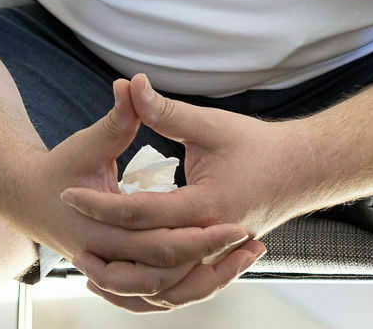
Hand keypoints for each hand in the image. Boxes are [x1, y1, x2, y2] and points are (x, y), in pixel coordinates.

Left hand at [59, 74, 306, 311]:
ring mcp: (218, 256)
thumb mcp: (210, 124)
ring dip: (127, 281)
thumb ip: (166, 111)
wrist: (303, 170)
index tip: (69, 193)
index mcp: (206, 206)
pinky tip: (129, 277)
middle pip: (148, 260)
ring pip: (166, 285)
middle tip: (70, 239)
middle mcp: (211, 239)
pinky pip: (182, 285)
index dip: (100, 203)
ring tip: (90, 270)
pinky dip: (153, 288)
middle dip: (106, 251)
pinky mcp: (219, 261)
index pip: (140, 213)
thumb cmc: (258, 145)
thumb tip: (130, 85)